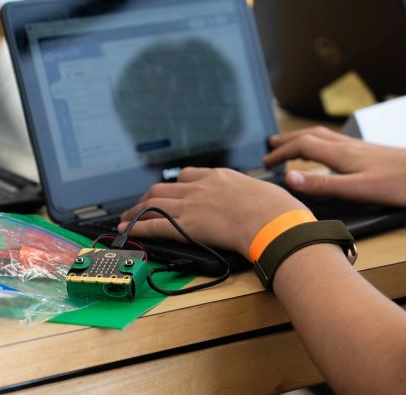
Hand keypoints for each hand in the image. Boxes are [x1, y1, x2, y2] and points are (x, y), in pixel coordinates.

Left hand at [118, 167, 306, 259]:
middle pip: (164, 188)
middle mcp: (200, 186)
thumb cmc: (278, 211)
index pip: (188, 176)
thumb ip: (250, 196)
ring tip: (126, 217)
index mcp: (220, 177)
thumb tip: (259, 203)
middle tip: (140, 205)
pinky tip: (126, 229)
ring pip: (153, 203)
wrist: (274, 222)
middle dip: (148, 197)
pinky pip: (154, 223)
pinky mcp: (186, 224)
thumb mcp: (264, 193)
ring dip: (136, 210)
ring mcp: (191, 204)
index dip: (175, 186)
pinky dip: (136, 226)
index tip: (169, 192)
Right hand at [262, 126, 405, 205]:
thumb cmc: (399, 184)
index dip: (281, 152)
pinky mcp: (368, 150)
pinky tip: (326, 151)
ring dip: (302, 138)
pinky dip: (318, 141)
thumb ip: (322, 185)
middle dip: (287, 141)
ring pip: (322, 136)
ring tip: (291, 143)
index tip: (266, 162)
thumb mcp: (356, 190)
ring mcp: (358, 146)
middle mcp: (347, 145)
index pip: (302, 147)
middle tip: (270, 146)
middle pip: (309, 136)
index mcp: (340, 154)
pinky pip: (334, 140)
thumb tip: (290, 178)